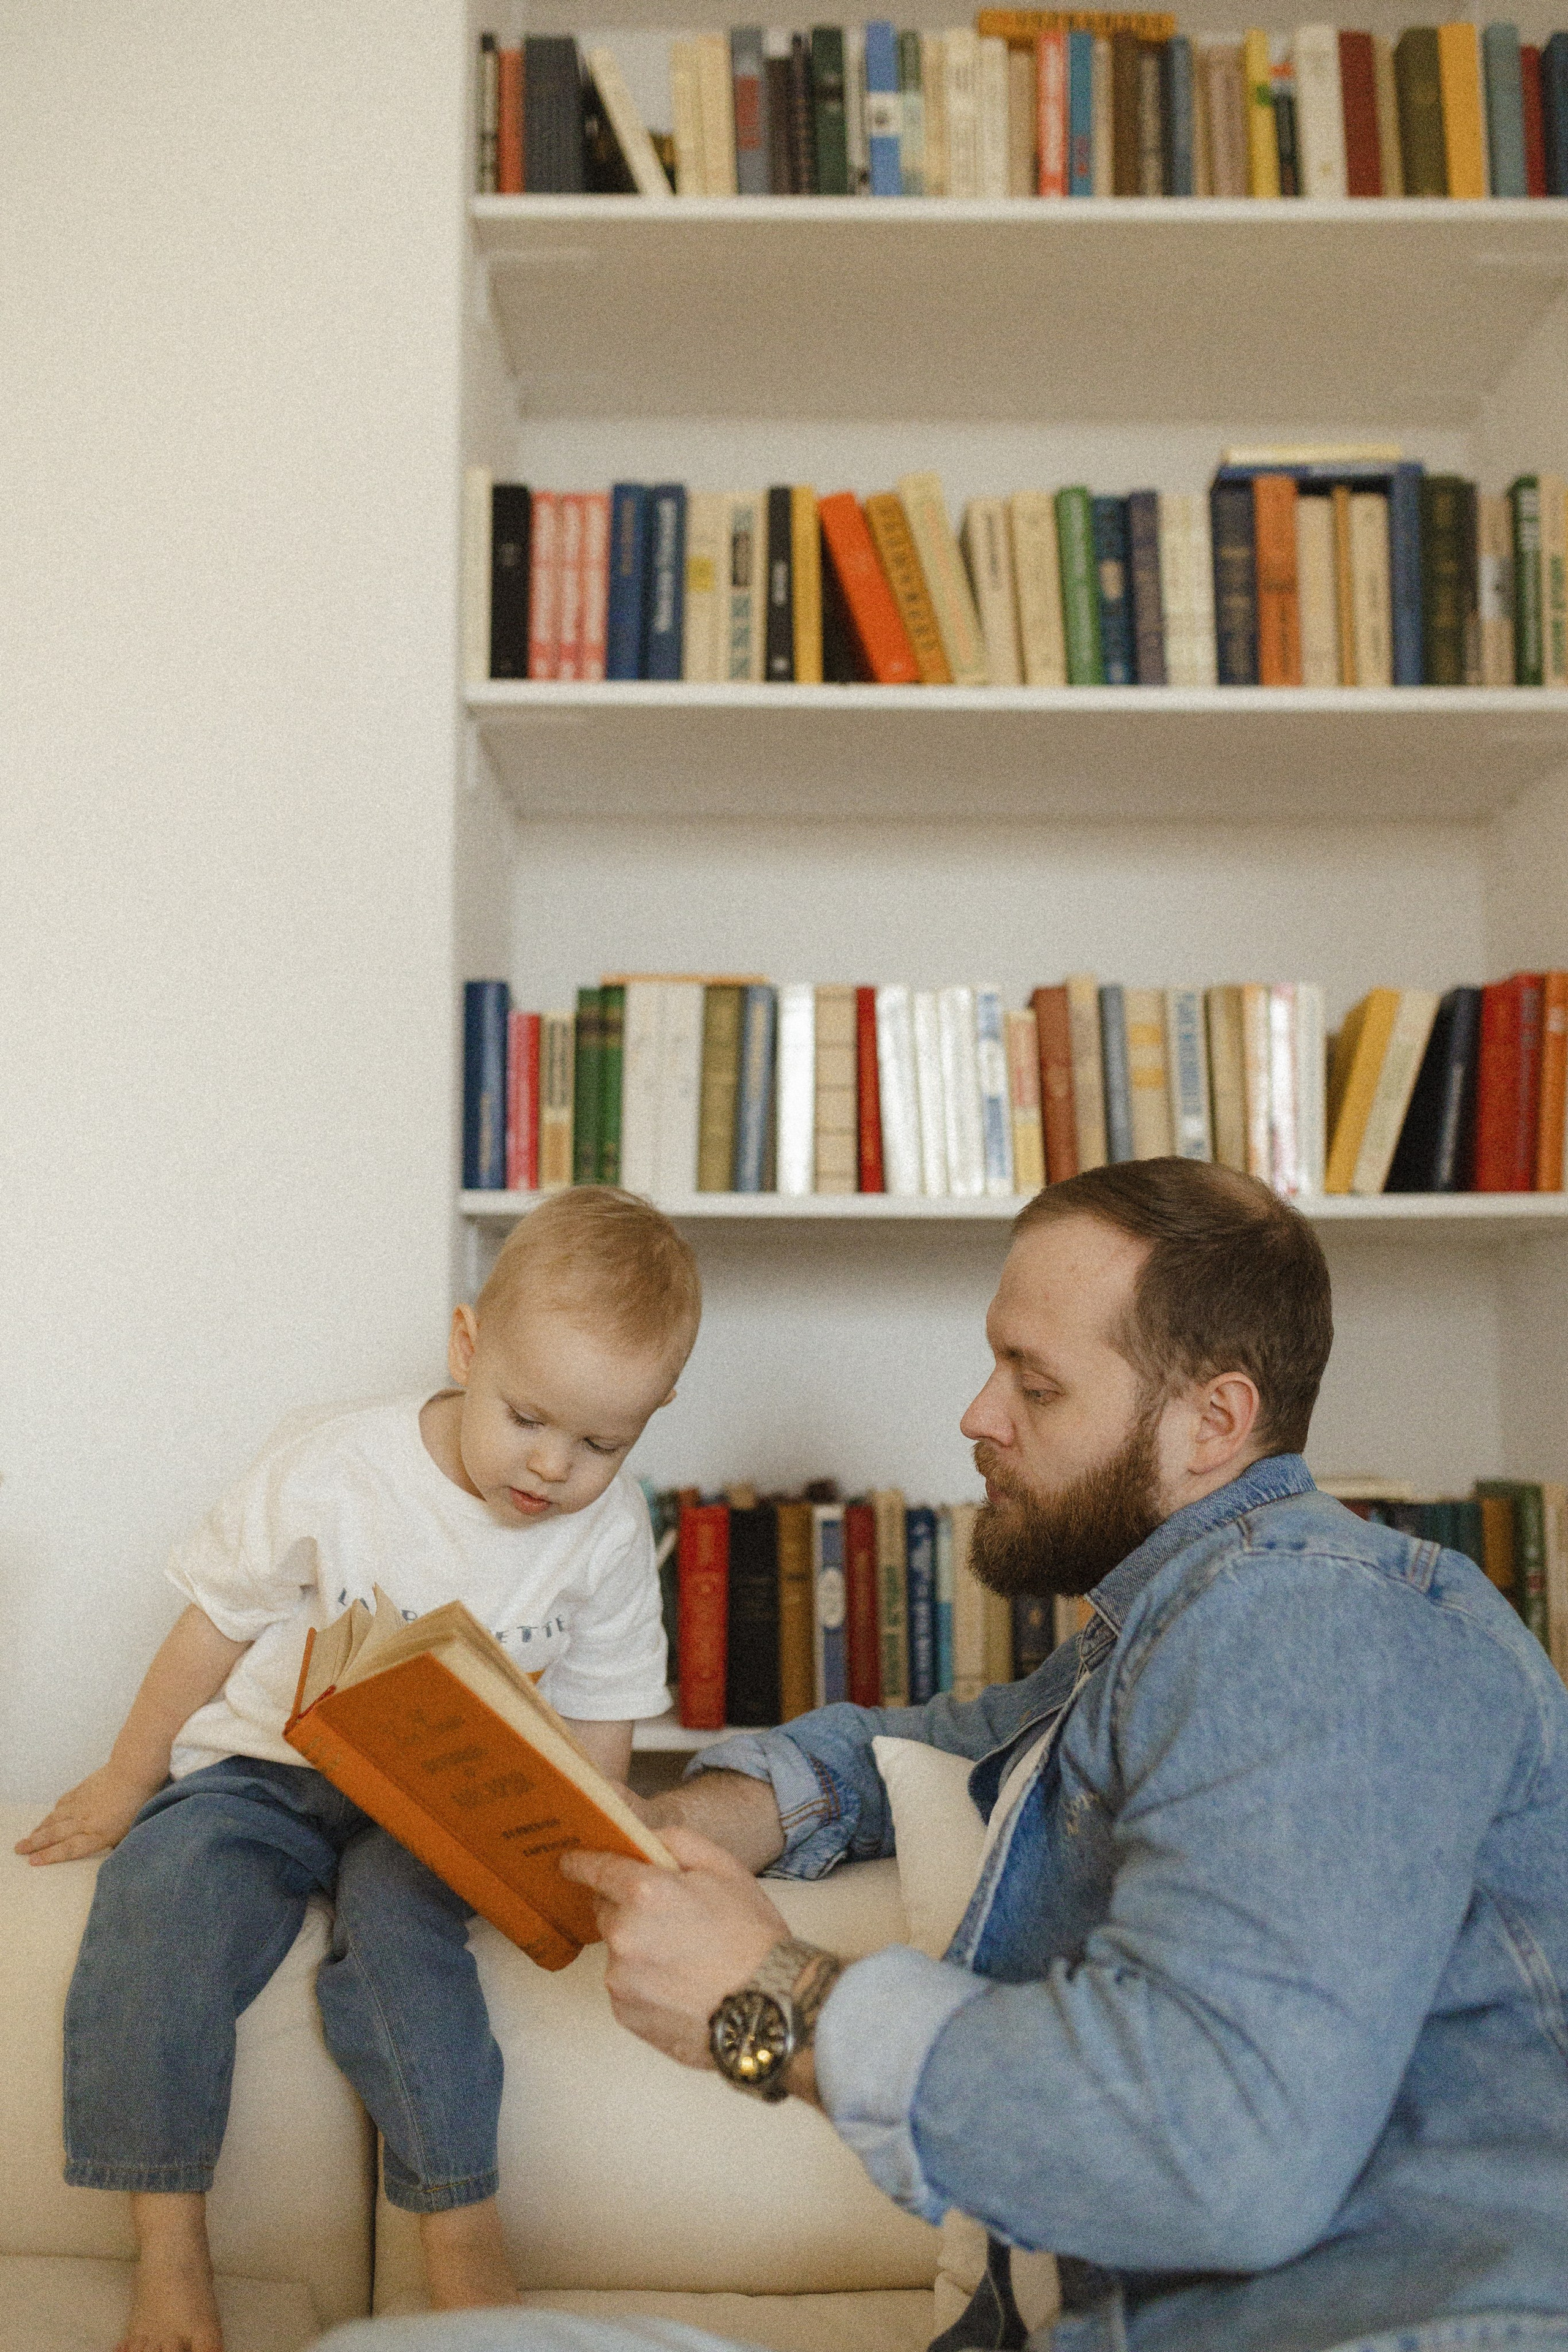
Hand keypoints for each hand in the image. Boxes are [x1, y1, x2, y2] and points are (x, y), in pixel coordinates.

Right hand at [15, 1765, 158, 1864]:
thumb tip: (112, 1853)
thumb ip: (116, 1842)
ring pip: (55, 1818)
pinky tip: (50, 1814)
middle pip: (55, 1835)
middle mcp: (84, 1821)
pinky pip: (64, 1802)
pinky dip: (55, 1810)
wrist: (134, 1771)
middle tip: (19, 1849)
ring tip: (29, 1836)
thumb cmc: (139, 1801)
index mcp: (97, 1834)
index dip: (50, 1856)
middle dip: (35, 1844)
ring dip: (40, 1828)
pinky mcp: (82, 1789)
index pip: (69, 1849)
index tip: (33, 1861)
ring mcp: (81, 1804)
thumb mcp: (132, 1829)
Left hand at [562, 1824, 792, 2069]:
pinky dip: (644, 1981)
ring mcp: (620, 1978)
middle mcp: (623, 1935)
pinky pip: (625, 1985)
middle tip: (670, 1919)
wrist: (769, 2009)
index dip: (581, 1863)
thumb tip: (643, 1839)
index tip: (570, 1861)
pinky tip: (679, 1985)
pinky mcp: (625, 2013)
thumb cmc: (752, 1936)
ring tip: (684, 1959)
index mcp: (645, 1893)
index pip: (597, 1869)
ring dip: (638, 1947)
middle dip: (627, 1908)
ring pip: (618, 1950)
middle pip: (608, 1911)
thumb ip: (677, 1842)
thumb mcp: (725, 1869)